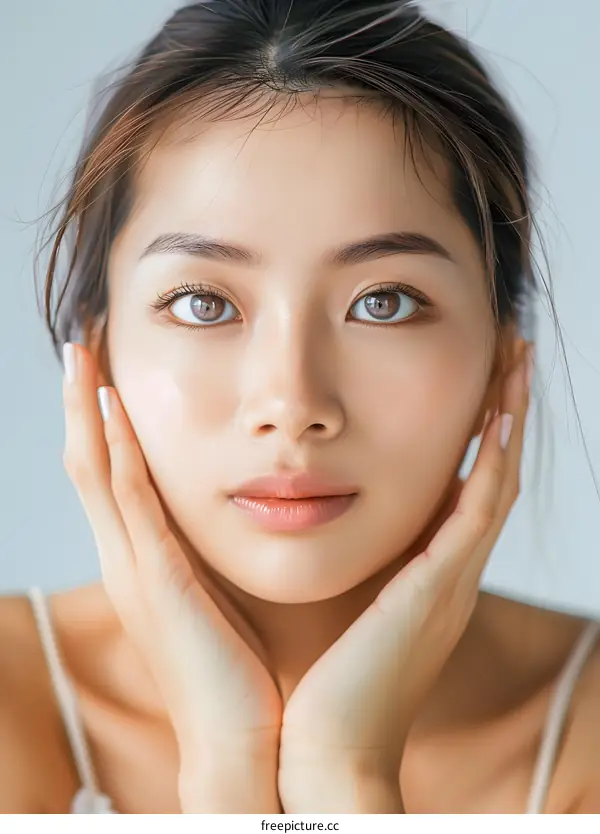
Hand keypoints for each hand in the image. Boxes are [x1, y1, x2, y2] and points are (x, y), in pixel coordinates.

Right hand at [61, 343, 281, 811]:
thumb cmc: (240, 670)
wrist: (244, 741)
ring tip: (82, 352)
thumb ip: (211, 556)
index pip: (112, 473)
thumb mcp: (220, 597)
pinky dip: (114, 454)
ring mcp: (134, 570)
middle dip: (82, 398)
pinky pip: (128, 504)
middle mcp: (126, 559)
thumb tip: (235, 513)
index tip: (106, 366)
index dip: (101, 419)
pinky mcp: (156, 582)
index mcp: (144, 561)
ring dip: (86, 409)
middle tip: (82, 339)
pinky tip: (109, 408)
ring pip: (96, 471)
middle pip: (90, 460)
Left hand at [279, 347, 531, 811]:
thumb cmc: (327, 683)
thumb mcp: (350, 608)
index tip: (480, 381)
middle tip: (510, 353)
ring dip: (507, 420)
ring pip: (495, 481)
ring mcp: (452, 579)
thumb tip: (332, 521)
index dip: (480, 432)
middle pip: (493, 473)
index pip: (466, 487)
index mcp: (431, 575)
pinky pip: (476, 513)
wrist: (324, 748)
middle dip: (504, 410)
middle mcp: (452, 572)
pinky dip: (491, 465)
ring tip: (515, 363)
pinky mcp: (438, 588)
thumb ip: (357, 566)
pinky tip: (497, 418)